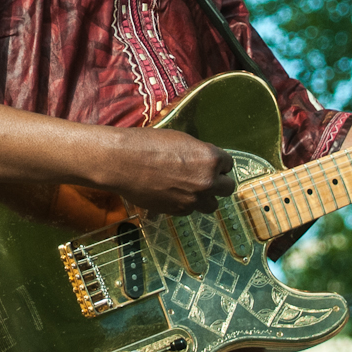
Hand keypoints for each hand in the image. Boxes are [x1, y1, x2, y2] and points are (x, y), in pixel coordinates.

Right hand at [99, 127, 235, 217]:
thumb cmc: (148, 144)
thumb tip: (205, 162)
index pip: (229, 164)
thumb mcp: (181, 140)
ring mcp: (193, 199)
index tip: (210, 163)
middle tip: (205, 177)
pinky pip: (191, 210)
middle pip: (228, 188)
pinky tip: (173, 193)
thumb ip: (199, 153)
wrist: (123, 162)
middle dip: (218, 182)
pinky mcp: (178, 211)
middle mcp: (207, 181)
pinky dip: (186, 203)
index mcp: (211, 159)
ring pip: (212, 204)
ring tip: (191, 189)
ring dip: (205, 197)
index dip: (219, 163)